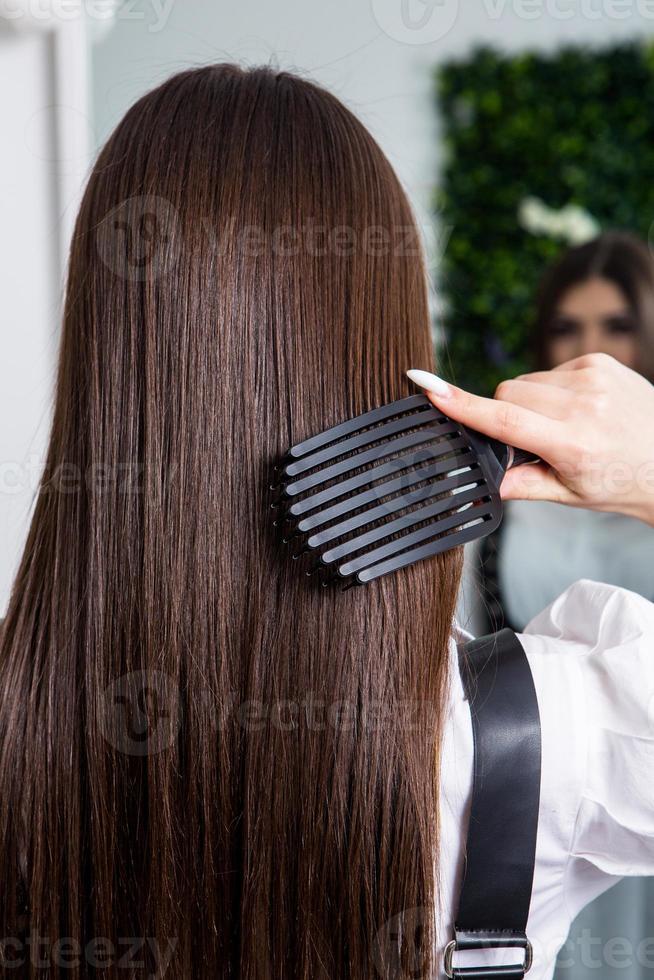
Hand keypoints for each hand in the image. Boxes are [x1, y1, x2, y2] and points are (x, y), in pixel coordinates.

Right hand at [407, 353, 653, 526]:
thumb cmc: (620, 480)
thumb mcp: (570, 495)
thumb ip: (522, 485)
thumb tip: (485, 484)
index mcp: (573, 443)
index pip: (504, 419)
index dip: (461, 404)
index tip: (428, 388)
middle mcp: (584, 404)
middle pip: (507, 394)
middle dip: (507, 416)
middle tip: (535, 442)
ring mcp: (593, 377)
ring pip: (525, 382)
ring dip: (529, 402)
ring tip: (563, 425)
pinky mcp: (599, 360)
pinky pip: (548, 371)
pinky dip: (551, 390)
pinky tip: (576, 408)